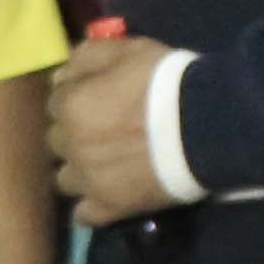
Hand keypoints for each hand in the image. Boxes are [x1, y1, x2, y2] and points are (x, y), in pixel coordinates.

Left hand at [46, 33, 187, 230]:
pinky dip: (92, 205)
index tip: (99, 99)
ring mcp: (88, 179)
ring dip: (80, 170)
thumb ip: (88, 56)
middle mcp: (70, 145)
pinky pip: (84, 214)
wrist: (208, 126)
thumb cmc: (168, 81)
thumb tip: (62, 73)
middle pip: (58, 140)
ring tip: (106, 164)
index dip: (78, 98)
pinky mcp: (110, 207)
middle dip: (75, 134)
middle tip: (105, 130)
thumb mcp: (128, 50)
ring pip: (65, 178)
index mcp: (71, 106)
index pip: (56, 102)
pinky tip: (109, 193)